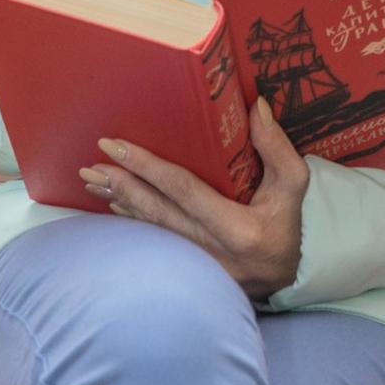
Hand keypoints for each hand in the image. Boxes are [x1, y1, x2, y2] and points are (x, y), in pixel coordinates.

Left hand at [78, 96, 309, 298]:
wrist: (282, 277)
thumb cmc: (285, 225)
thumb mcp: (293, 185)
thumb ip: (276, 147)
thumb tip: (256, 107)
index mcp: (237, 229)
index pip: (184, 191)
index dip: (148, 167)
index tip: (117, 146)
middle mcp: (210, 251)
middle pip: (156, 212)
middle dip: (121, 184)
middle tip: (92, 162)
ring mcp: (193, 267)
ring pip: (148, 229)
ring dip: (118, 201)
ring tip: (92, 179)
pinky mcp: (184, 270)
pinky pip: (151, 241)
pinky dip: (129, 221)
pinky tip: (112, 205)